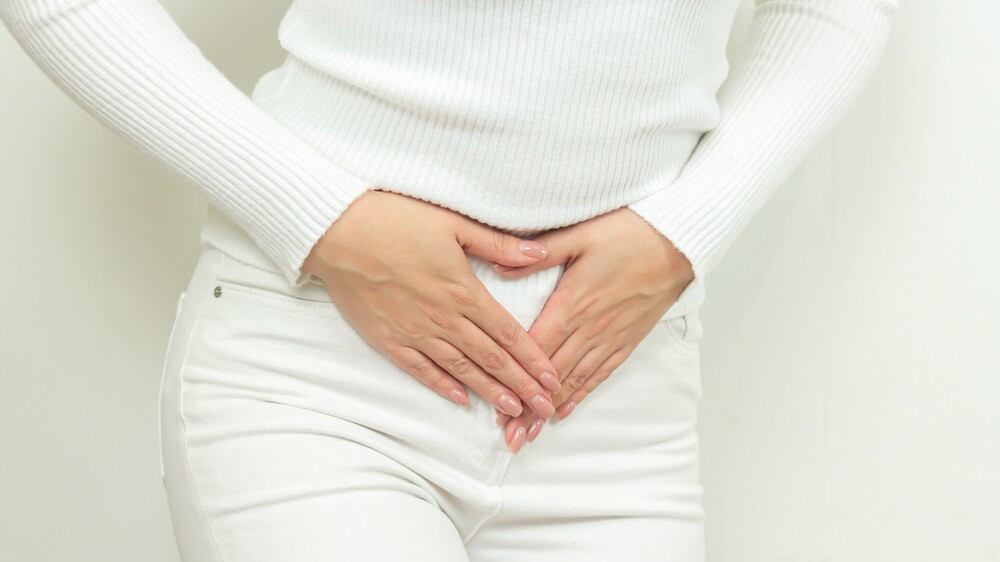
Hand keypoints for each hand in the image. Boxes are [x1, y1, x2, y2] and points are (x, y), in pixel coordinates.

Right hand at [302, 189, 562, 417]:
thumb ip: (497, 244)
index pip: (508, 334)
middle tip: (545, 409)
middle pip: (491, 359)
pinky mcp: (388, 339)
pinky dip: (442, 386)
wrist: (336, 232)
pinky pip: (421, 370)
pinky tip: (460, 399)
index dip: (534, 360)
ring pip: (461, 370)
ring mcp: (414, 332)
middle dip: (522, 386)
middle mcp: (443, 318)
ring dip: (489, 391)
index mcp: (463, 291)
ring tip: (513, 410)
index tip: (553, 380)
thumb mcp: (453, 223)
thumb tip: (538, 254)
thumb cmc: (394, 219)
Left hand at [490, 207, 694, 451]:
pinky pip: (600, 374)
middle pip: (552, 376)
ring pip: (574, 381)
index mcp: (571, 303)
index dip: (516, 382)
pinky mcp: (626, 339)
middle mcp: (589, 327)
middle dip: (529, 409)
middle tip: (510, 437)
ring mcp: (610, 337)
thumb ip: (538, 252)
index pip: (537, 351)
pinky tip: (565, 411)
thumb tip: (499, 265)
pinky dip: (581, 394)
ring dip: (551, 410)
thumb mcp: (578, 235)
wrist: (677, 242)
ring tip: (531, 434)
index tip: (500, 408)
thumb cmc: (627, 232)